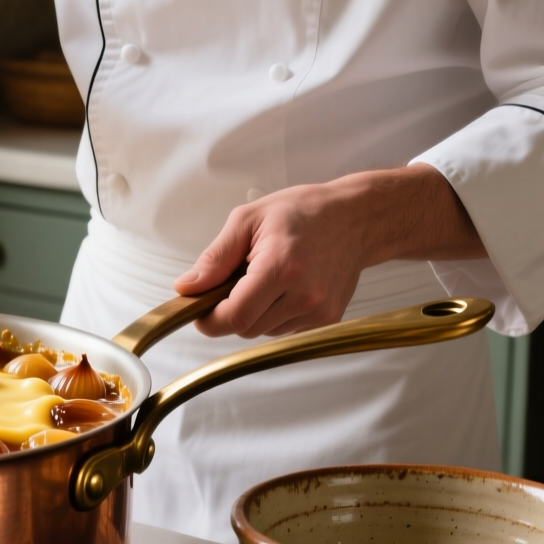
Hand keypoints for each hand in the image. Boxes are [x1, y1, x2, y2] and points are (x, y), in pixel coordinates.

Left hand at [174, 165, 484, 337]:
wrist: (356, 218)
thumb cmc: (303, 212)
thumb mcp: (249, 220)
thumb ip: (215, 258)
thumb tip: (186, 288)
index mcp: (281, 267)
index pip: (234, 317)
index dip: (210, 320)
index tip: (200, 310)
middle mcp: (304, 295)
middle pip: (246, 328)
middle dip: (231, 311)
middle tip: (237, 280)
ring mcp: (319, 311)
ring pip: (264, 332)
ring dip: (255, 312)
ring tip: (268, 277)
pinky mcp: (328, 319)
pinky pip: (285, 330)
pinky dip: (275, 314)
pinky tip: (286, 287)